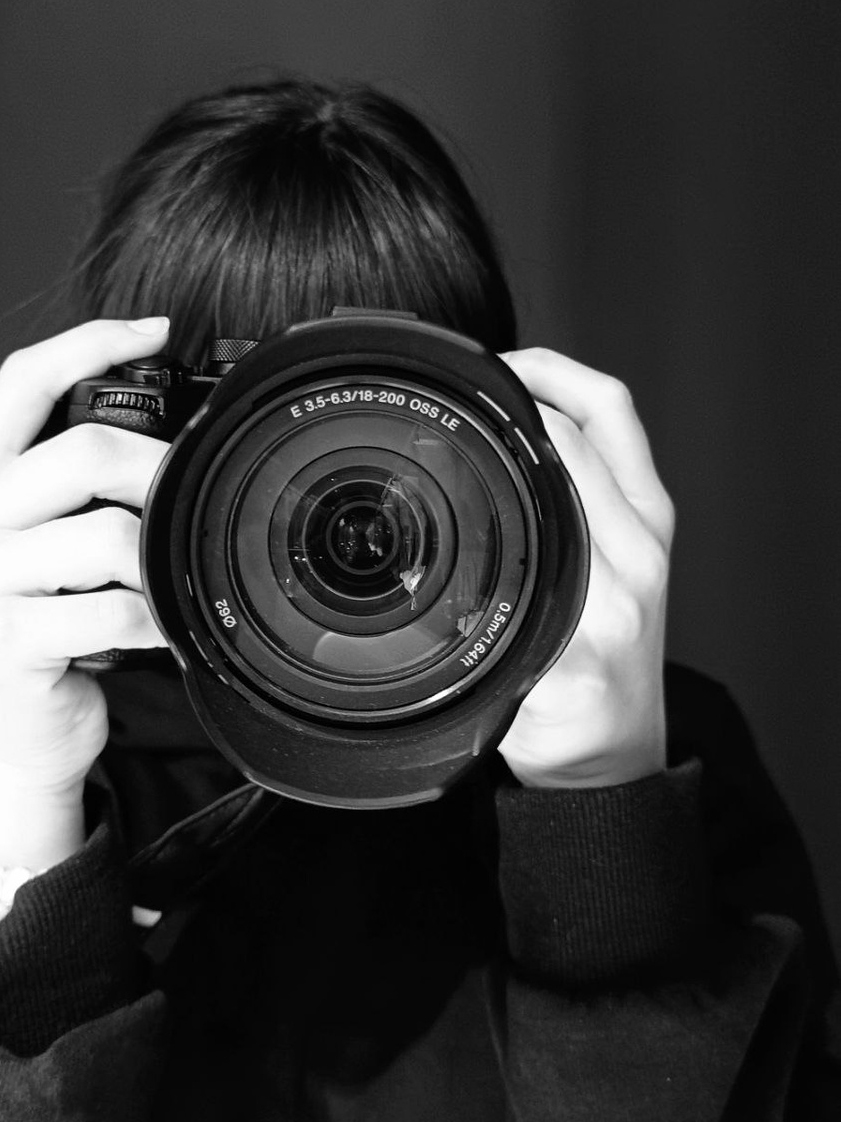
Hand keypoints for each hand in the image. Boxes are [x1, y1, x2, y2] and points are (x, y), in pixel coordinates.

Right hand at [0, 318, 171, 868]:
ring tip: (162, 586)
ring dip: (158, 563)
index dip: (91, 342)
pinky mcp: (4, 641)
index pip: (20, 382)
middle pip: (82, 451)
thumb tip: (165, 444)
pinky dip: (157, 622)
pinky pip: (115, 612)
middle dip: (159, 472)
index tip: (156, 332)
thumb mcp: (37, 550)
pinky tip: (159, 632)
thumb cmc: (35, 637)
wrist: (4, 738)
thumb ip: (73, 493)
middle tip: (191, 498)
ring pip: (106, 535)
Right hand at [497, 349, 674, 788]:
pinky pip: (619, 444)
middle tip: (480, 365)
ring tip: (504, 376)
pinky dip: (575, 411)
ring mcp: (649, 533)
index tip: (472, 388)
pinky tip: (531, 418)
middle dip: (541, 373)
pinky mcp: (645, 533)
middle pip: (604, 414)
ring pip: (615, 421)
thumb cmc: (578, 732)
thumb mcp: (537, 704)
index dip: (523, 404)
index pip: (574, 452)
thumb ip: (515, 654)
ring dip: (562, 384)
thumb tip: (475, 599)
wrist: (616, 756)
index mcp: (618, 574)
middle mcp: (643, 541)